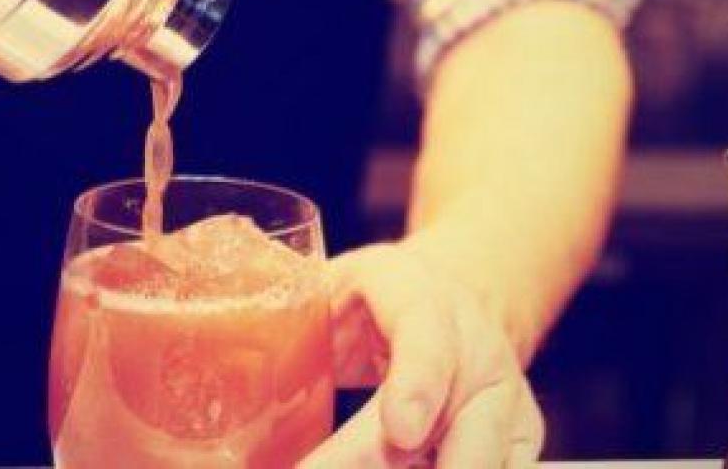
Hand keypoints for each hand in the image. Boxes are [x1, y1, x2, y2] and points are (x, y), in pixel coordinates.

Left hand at [300, 241, 544, 467]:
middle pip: (459, 433)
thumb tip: (213, 314)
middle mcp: (480, 355)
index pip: (430, 338)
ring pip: (475, 468)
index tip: (400, 430)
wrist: (460, 295)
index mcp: (424, 297)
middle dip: (385, 465)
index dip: (417, 386)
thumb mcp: (335, 278)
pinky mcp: (514, 448)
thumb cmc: (382, 294)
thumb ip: (284, 296)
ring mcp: (506, 408)